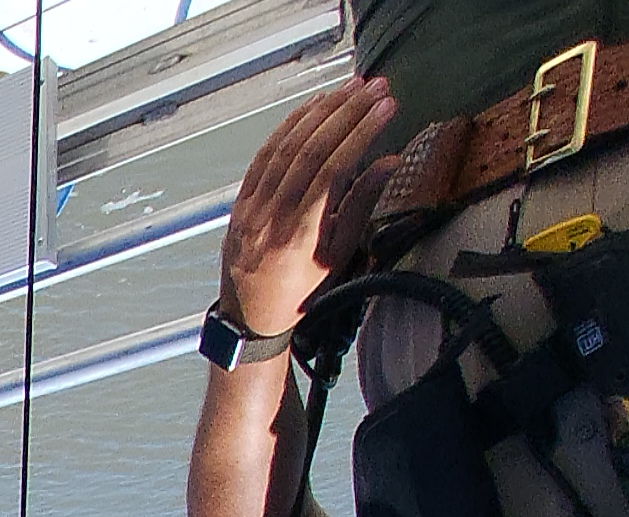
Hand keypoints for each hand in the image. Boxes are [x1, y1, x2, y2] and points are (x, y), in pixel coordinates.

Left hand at [222, 83, 388, 337]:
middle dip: (345, 113)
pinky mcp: (239, 202)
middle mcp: (271, 217)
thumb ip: (362, 206)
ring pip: (283, 148)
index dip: (361, 132)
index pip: (333, 169)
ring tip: (348, 88)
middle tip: (374, 88)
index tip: (385, 107)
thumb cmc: (304, 290)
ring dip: (318, 113)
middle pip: (309, 150)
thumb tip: (389, 161)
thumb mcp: (339, 255)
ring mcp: (250, 207)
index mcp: (301, 234)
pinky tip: (310, 109)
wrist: (251, 317)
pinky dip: (287, 129)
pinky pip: (262, 157)